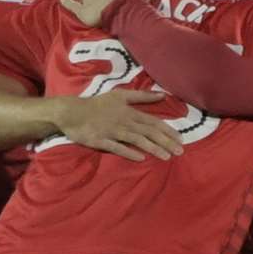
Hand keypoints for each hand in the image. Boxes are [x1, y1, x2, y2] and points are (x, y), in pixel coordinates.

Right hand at [52, 91, 183, 160]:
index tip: (181, 139)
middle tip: (180, 151)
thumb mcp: (120, 95)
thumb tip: (162, 95)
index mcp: (129, 112)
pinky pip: (116, 147)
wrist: (72, 112)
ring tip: (166, 157)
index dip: (168, 131)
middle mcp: (124, 122)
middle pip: (148, 132)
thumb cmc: (98, 104)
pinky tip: (140, 158)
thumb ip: (142, 96)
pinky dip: (128, 152)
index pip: (153, 122)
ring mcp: (112, 131)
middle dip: (166, 142)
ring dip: (152, 148)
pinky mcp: (100, 140)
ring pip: (136, 140)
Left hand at [60, 0, 150, 24]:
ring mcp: (92, 2)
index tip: (118, 5)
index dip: (115, 1)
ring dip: (89, 5)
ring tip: (91, 11)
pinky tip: (62, 0)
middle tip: (105, 9)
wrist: (125, 4)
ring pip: (88, 2)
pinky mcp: (84, 12)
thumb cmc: (136, 0)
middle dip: (101, 3)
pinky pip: (73, 6)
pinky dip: (68, 3)